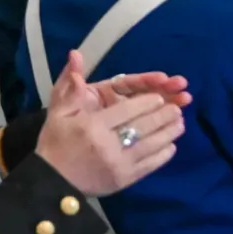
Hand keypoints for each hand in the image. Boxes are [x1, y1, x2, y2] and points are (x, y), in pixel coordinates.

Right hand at [32, 50, 183, 196]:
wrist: (52, 180)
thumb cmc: (55, 141)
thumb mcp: (57, 110)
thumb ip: (69, 83)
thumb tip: (76, 54)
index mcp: (92, 125)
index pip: (127, 110)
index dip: (147, 102)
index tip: (160, 96)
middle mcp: (108, 144)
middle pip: (143, 126)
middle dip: (163, 115)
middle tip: (177, 107)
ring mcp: (119, 164)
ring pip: (151, 145)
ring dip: (169, 133)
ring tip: (180, 123)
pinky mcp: (125, 180)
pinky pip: (150, 165)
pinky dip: (164, 154)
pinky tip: (171, 146)